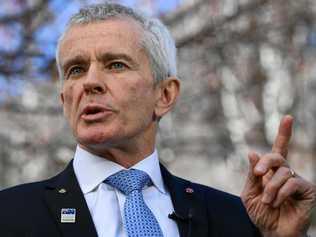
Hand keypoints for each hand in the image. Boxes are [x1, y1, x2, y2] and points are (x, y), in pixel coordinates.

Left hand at [241, 115, 315, 236]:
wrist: (272, 232)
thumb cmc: (261, 213)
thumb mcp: (250, 193)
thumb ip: (252, 174)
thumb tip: (253, 152)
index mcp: (271, 171)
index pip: (278, 149)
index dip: (284, 133)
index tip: (288, 118)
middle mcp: (285, 172)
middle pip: (277, 155)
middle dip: (266, 162)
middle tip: (258, 174)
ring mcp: (297, 180)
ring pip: (282, 171)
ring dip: (271, 187)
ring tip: (267, 201)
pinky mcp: (307, 190)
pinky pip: (292, 182)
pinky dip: (280, 193)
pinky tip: (277, 203)